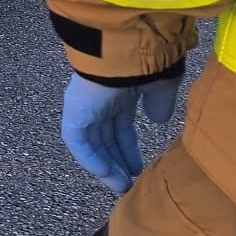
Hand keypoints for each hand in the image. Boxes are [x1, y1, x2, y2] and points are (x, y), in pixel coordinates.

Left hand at [60, 72, 180, 194]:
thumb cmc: (147, 62)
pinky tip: (107, 174)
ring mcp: (84, 107)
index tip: (139, 168)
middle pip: (105, 139)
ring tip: (121, 186)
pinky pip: (79, 142)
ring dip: (106, 166)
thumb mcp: (161, 86)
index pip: (119, 127)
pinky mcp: (74, 113)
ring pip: (92, 144)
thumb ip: (159, 103)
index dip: (128, 148)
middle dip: (117, 161)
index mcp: (118, 93)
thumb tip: (159, 120)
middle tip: (129, 184)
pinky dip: (91, 159)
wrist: (128, 50)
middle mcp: (99, 102)